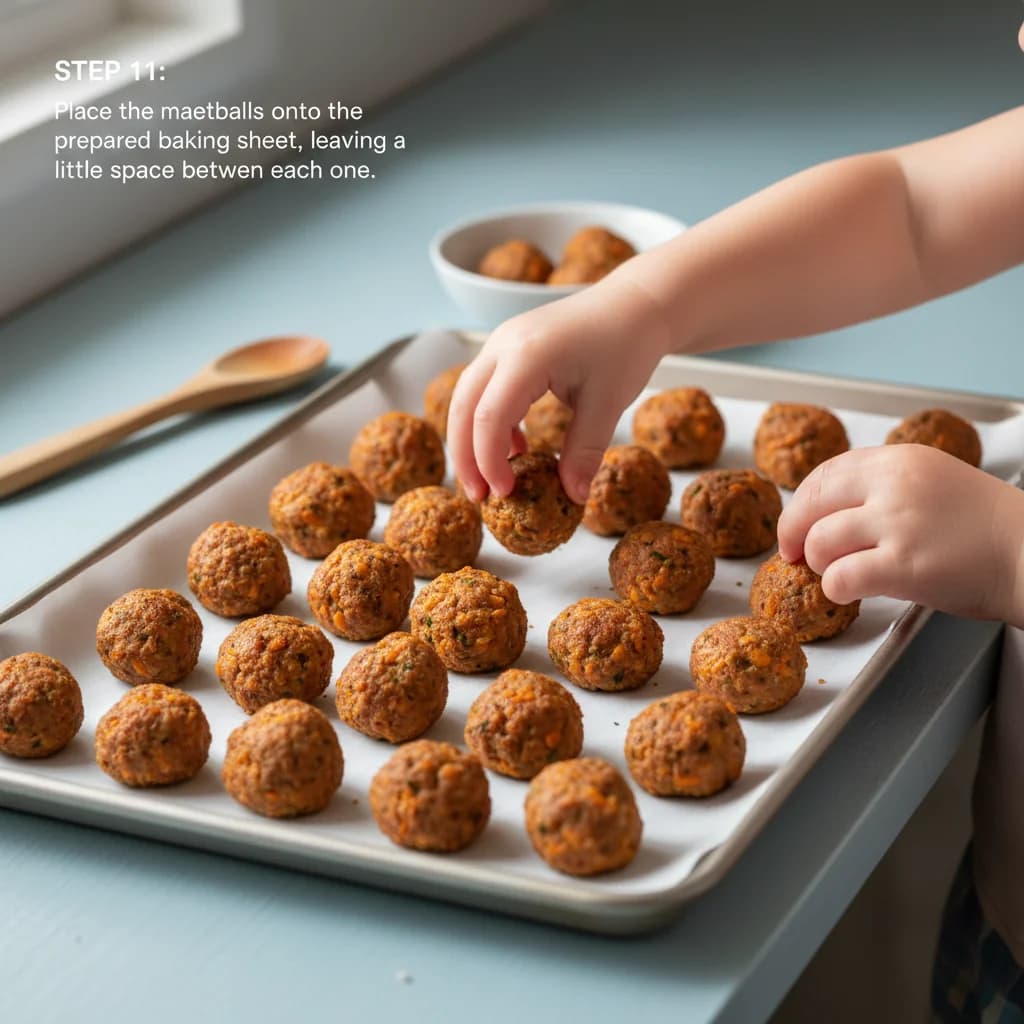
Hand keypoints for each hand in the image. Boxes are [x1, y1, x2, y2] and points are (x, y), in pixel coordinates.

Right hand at [447, 271, 672, 503]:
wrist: (635, 304)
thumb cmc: (626, 344)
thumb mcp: (609, 403)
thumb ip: (585, 451)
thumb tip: (573, 497)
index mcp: (527, 356)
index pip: (489, 416)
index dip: (489, 461)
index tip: (505, 493)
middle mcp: (503, 345)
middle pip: (463, 406)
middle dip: (466, 457)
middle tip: (479, 497)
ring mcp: (502, 343)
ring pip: (467, 397)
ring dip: (472, 440)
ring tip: (491, 480)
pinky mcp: (508, 349)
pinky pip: (485, 389)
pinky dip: (491, 422)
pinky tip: (516, 448)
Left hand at [778, 444, 1023, 625]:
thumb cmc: (986, 529)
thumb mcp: (933, 483)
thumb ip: (884, 487)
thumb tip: (830, 511)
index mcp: (899, 460)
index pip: (825, 474)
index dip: (801, 503)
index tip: (796, 524)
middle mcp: (894, 485)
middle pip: (811, 504)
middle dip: (793, 533)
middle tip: (792, 554)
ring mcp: (898, 523)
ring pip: (819, 542)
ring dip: (818, 564)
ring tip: (835, 573)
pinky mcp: (903, 564)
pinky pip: (840, 577)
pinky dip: (834, 588)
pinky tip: (845, 592)